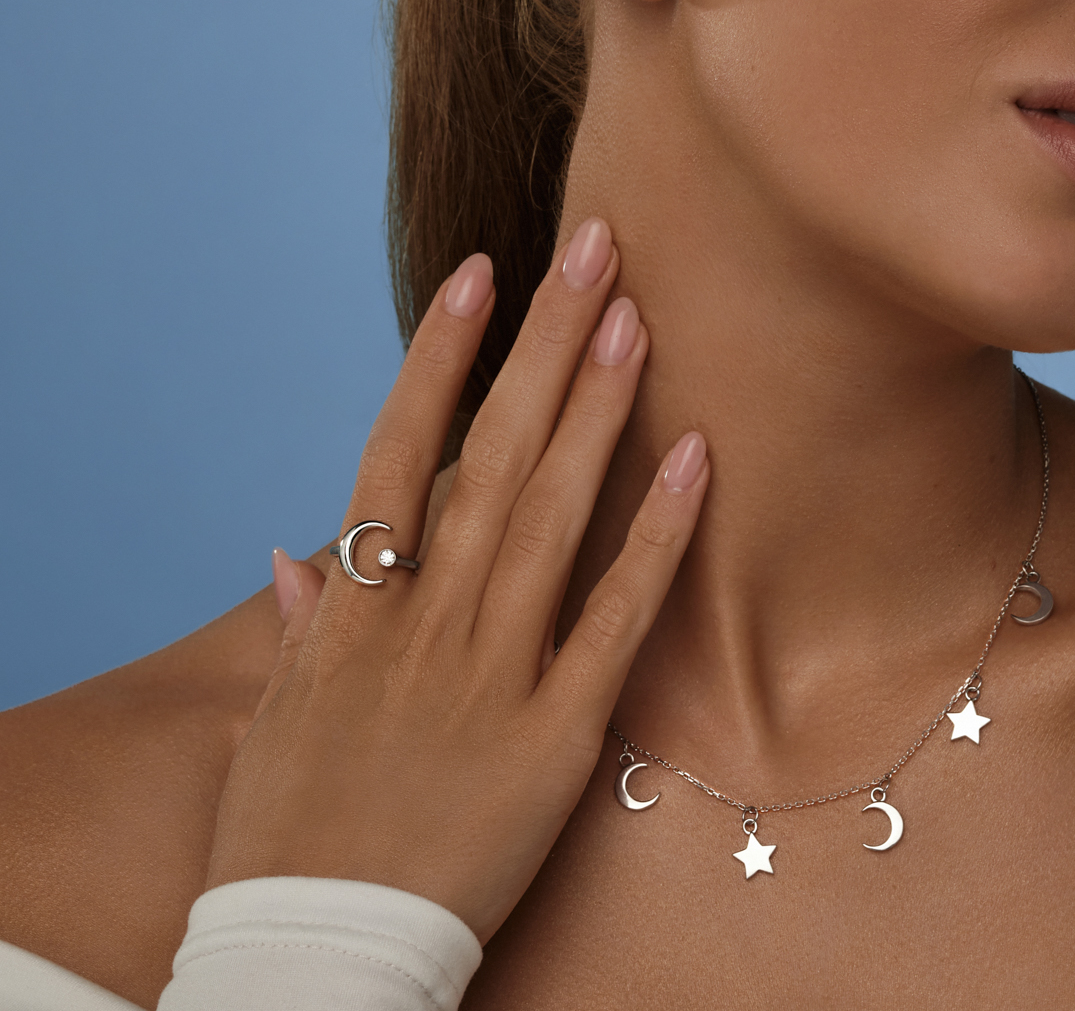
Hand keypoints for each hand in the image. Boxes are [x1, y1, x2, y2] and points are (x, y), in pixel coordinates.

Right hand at [207, 219, 708, 943]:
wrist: (316, 961)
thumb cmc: (288, 841)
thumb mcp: (274, 723)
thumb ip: (296, 628)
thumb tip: (292, 552)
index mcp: (355, 610)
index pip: (399, 448)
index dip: (442, 354)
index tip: (480, 270)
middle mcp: (425, 620)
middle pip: (493, 450)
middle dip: (545, 339)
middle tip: (595, 242)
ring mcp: (494, 671)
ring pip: (552, 510)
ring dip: (598, 404)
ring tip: (637, 312)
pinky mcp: (558, 734)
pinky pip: (616, 619)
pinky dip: (655, 535)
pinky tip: (693, 456)